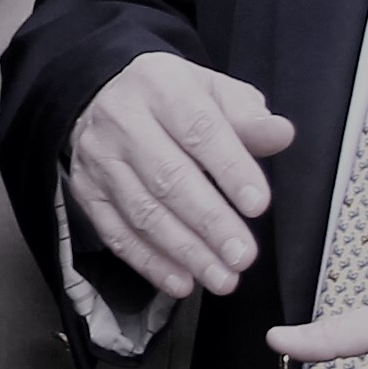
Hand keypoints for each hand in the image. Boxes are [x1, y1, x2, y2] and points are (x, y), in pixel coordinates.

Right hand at [69, 52, 291, 297]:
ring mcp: (99, 159)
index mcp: (160, 87)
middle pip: (167, 176)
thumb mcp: (212, 92)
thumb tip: (281, 134)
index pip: (198, 129)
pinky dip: (149, 261)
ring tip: (223, 278)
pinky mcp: (86, 191)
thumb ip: (248, 117)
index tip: (258, 205)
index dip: (230, 169)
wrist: (100, 95)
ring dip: (184, 250)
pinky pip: (115, 232)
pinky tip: (181, 281)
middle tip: (243, 257)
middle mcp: (122, 121)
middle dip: (209, 221)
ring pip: (141, 210)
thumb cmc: (171, 99)